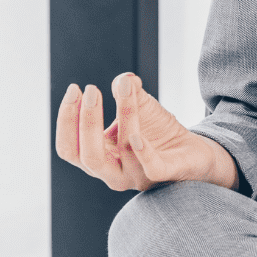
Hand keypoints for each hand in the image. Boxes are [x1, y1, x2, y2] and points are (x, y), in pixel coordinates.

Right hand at [55, 72, 236, 191]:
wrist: (190, 150)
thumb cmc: (155, 132)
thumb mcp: (137, 107)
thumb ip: (126, 91)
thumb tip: (124, 79)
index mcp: (98, 159)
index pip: (69, 148)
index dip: (66, 121)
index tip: (74, 89)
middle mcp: (112, 173)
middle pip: (88, 156)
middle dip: (86, 121)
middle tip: (92, 90)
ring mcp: (136, 177)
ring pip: (124, 149)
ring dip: (124, 115)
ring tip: (125, 88)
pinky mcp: (162, 175)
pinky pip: (150, 167)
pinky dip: (143, 151)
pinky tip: (137, 134)